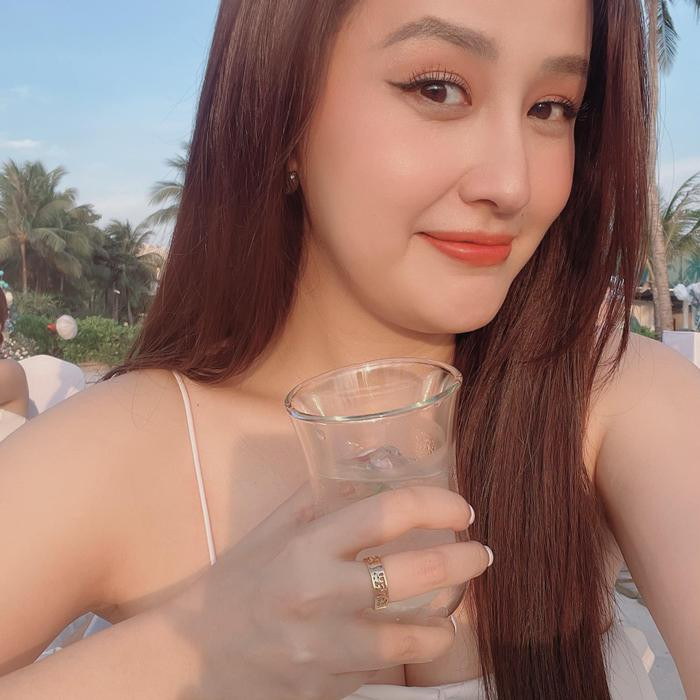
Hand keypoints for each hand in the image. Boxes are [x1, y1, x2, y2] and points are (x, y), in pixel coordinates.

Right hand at [159, 481, 491, 699]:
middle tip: (481, 555)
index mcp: (305, 545)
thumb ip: (321, 497)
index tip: (460, 509)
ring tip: (457, 611)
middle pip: (413, 573)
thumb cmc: (238, 583)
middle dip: (462, 561)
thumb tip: (376, 467)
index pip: (387, 511)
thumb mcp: (273, 530)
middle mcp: (316, 593)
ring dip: (445, 622)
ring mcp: (322, 647)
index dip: (436, 504)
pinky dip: (407, 653)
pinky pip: (383, 669)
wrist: (192, 655)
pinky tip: (416, 641)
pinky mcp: (325, 687)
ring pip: (410, 636)